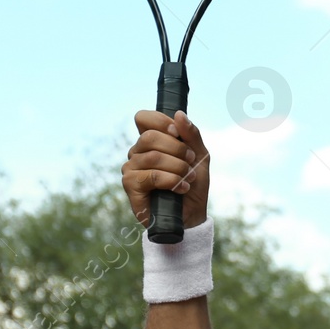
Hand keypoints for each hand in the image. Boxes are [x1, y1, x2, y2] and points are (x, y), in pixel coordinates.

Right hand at [123, 110, 209, 229]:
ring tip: (188, 178)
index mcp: (151, 140)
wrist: (191, 214)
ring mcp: (131, 168)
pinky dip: (172, 181)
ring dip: (178, 167)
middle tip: (190, 161)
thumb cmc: (192, 183)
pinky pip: (151, 176)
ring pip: (153, 157)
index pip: (143, 118)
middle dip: (177, 148)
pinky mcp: (130, 186)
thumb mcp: (199, 155)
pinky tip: (181, 188)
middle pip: (149, 136)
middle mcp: (137, 152)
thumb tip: (179, 114)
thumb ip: (191, 134)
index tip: (177, 133)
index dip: (161, 121)